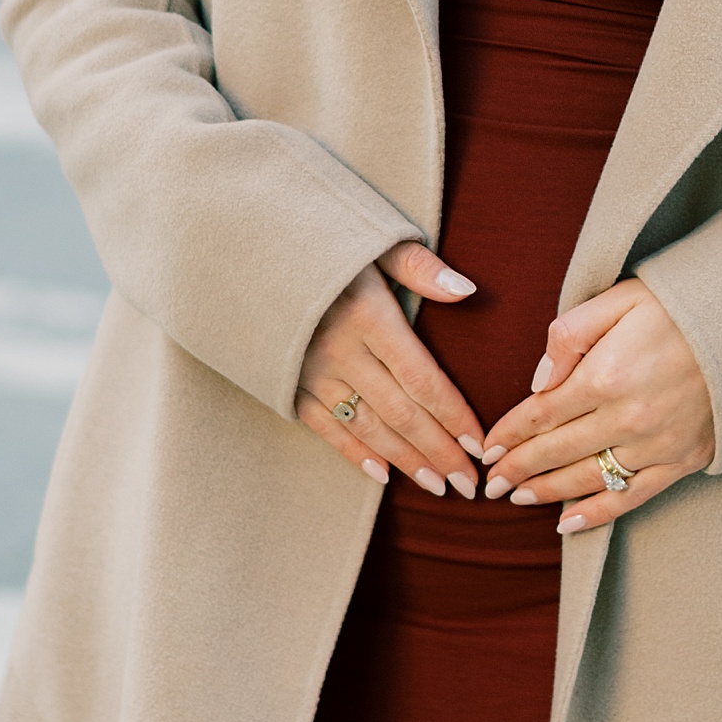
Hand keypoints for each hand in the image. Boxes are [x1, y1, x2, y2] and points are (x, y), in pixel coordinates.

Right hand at [297, 243, 484, 498]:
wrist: (242, 246)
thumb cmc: (318, 235)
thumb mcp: (371, 238)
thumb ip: (419, 267)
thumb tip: (468, 290)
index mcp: (368, 315)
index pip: (422, 378)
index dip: (454, 415)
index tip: (480, 444)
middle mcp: (340, 351)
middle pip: (401, 413)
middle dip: (439, 452)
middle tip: (469, 485)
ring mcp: (310, 372)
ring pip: (367, 428)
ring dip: (404, 461)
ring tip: (437, 486)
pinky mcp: (286, 382)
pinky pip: (324, 428)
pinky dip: (354, 454)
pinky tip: (382, 477)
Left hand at [479, 278, 713, 533]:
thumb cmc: (679, 306)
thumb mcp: (619, 299)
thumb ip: (570, 335)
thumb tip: (538, 382)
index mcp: (606, 375)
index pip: (541, 413)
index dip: (510, 433)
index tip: (487, 447)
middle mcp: (628, 417)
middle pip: (556, 451)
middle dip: (517, 468)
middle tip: (489, 483)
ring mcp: (657, 444)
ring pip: (587, 478)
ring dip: (546, 491)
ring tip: (516, 498)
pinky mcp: (683, 461)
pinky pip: (631, 496)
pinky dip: (596, 513)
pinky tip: (567, 523)